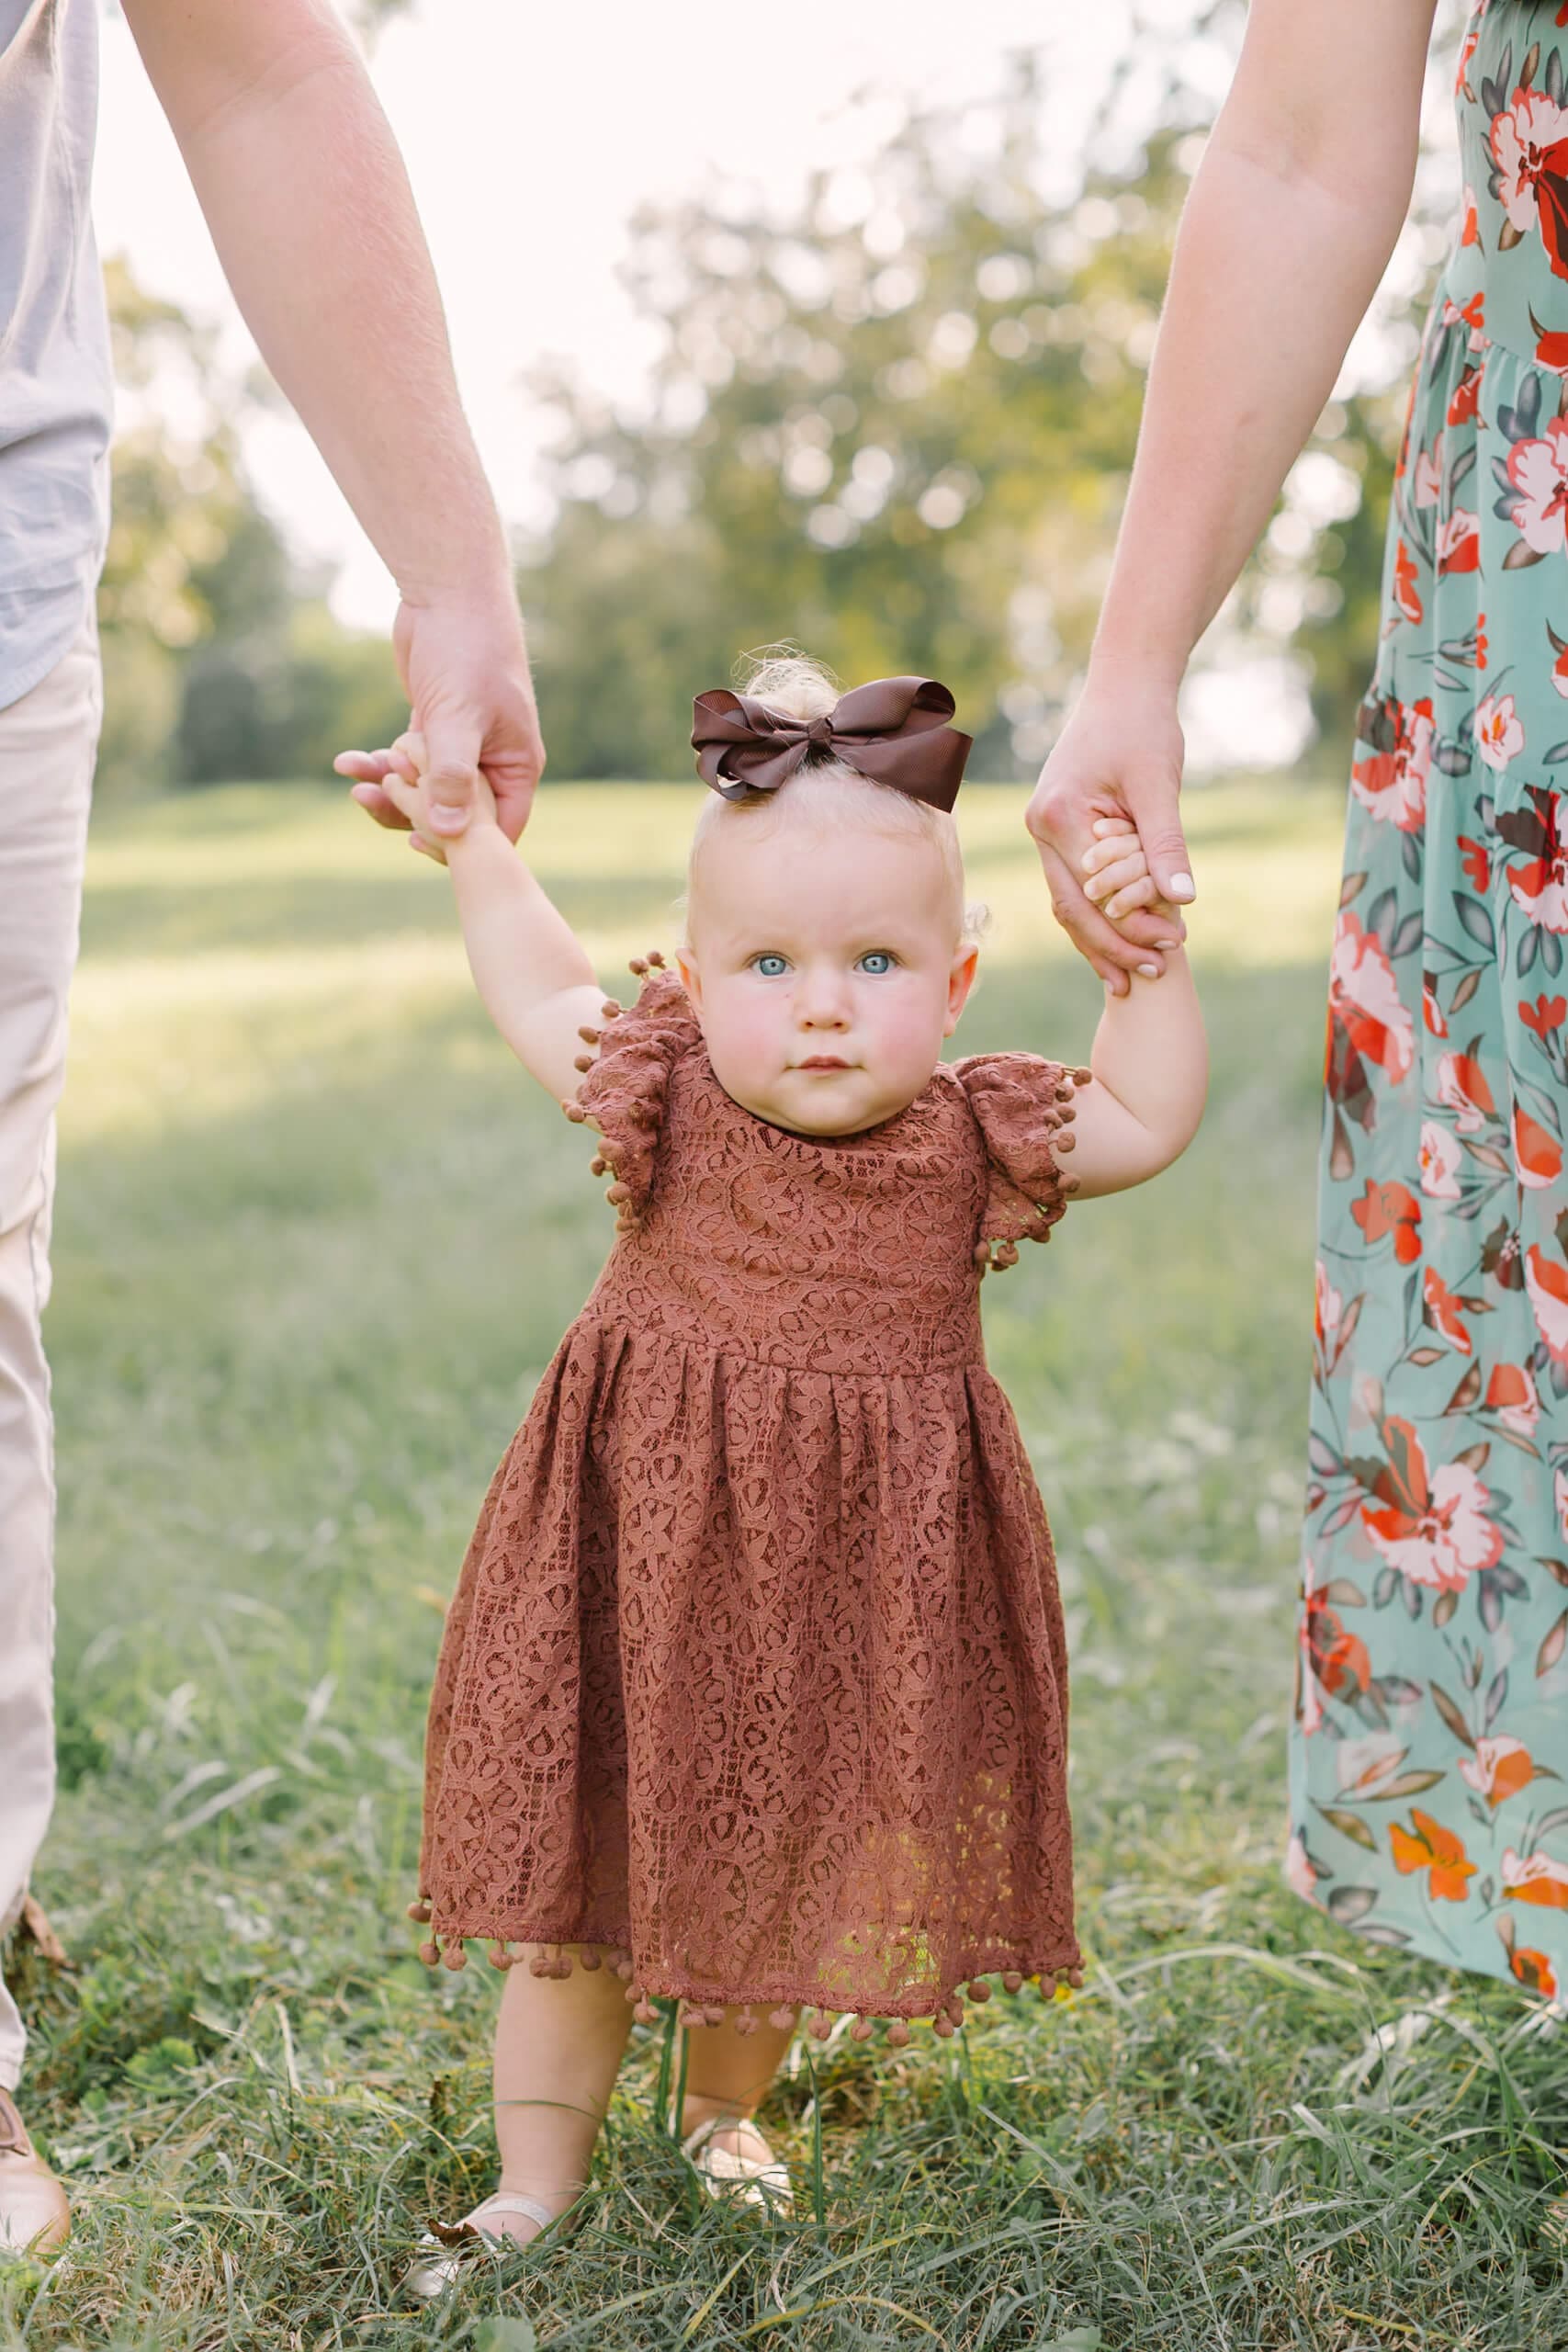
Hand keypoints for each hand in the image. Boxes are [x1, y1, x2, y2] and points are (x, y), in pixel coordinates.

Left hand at [338, 583, 543, 845]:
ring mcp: (462, 746)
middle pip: (455, 814)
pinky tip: (347, 761)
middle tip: (369, 803)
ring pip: (425, 791)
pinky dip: (379, 764)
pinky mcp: (433, 729)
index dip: (462, 844)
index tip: (418, 845)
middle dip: (411, 814)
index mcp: (516, 766)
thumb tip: (447, 833)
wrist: (450, 592)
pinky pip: (406, 763)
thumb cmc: (468, 650)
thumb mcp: (459, 718)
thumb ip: (452, 777)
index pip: (498, 827)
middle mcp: (492, 761)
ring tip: (355, 784)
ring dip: (387, 791)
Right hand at [1026, 681, 1193, 995]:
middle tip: (1150, 975)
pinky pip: (1075, 885)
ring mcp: (1045, 831)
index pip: (1093, 892)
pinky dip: (1098, 914)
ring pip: (1069, 902)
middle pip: (1072, 907)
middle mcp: (1041, 828)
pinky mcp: (1059, 830)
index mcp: (1059, 817)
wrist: (1124, 686)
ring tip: (1135, 974)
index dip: (1130, 927)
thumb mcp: (1159, 784)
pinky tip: (1122, 941)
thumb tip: (1182, 901)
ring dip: (1102, 939)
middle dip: (1112, 946)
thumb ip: (1166, 844)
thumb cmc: (1143, 726)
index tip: (1171, 946)